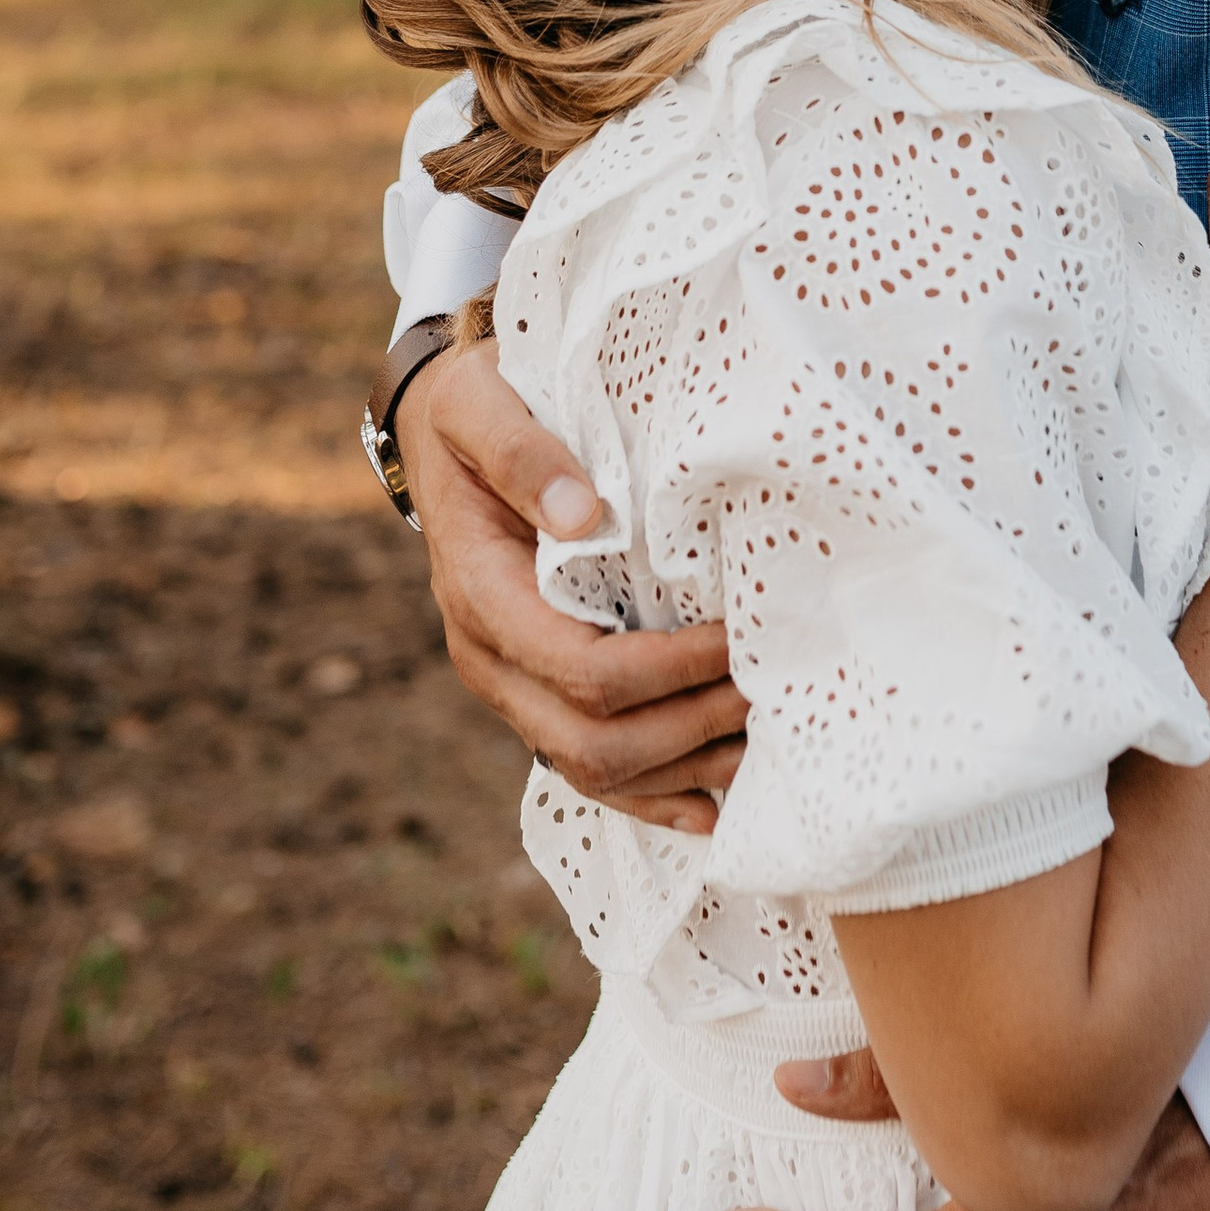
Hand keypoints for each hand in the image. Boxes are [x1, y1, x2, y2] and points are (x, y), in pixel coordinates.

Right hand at [398, 336, 747, 830]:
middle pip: (590, 743)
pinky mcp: (536, 690)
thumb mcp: (480, 403)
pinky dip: (653, 796)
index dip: (667, 669)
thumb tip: (579, 513)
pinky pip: (588, 767)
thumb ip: (523, 452)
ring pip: (594, 769)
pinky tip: (711, 807)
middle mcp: (489, 657)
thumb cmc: (475, 409)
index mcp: (480, 593)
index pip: (581, 669)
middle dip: (686, 729)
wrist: (445, 434)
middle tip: (764, 693)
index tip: (734, 639)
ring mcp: (511, 685)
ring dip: (682, 770)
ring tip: (761, 746)